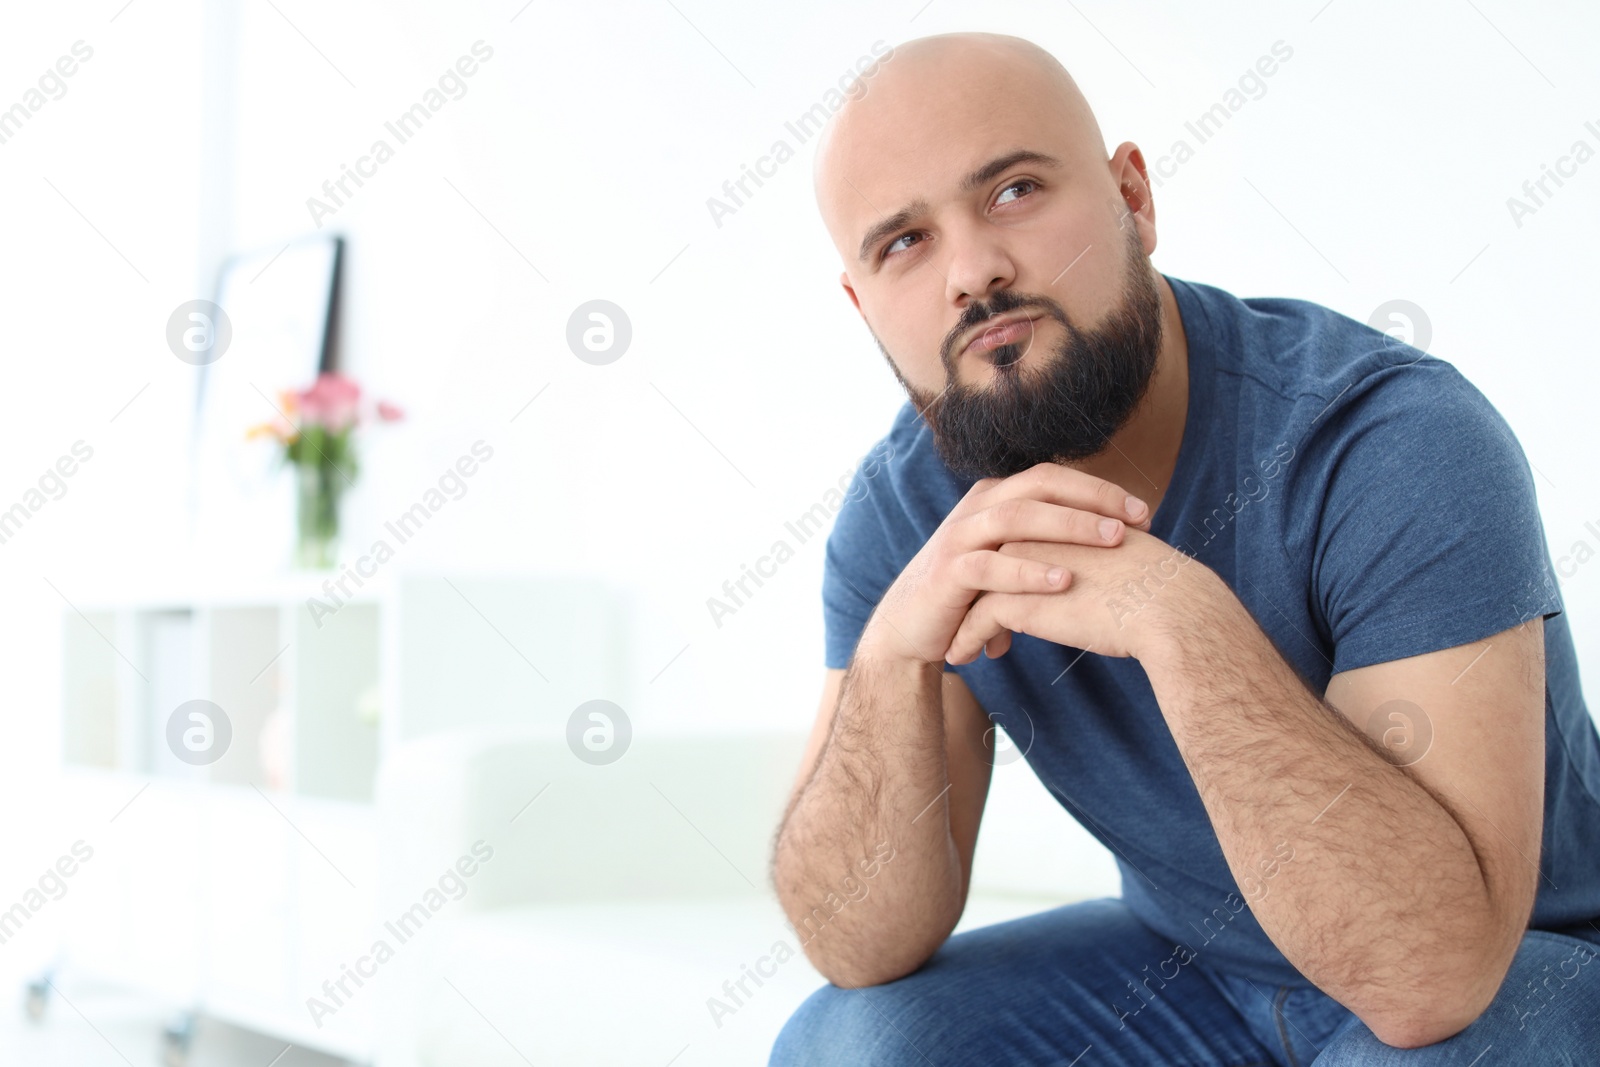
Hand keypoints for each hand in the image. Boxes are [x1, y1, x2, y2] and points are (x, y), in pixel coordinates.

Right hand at [855, 462, 1151, 667]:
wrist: (912, 626)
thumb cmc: (974, 593)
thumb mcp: (1011, 558)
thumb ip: (1048, 545)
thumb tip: (1114, 542)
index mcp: (996, 498)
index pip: (1053, 477)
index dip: (1099, 490)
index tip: (1144, 513)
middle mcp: (977, 508)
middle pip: (1040, 486)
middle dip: (1093, 500)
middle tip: (1136, 520)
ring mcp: (960, 537)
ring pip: (1017, 518)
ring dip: (1069, 527)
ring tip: (1111, 540)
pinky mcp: (948, 572)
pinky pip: (990, 566)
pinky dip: (1029, 572)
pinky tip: (1064, 582)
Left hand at [943, 527, 1219, 664]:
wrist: (1170, 608)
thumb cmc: (1159, 588)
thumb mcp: (1119, 558)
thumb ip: (1095, 558)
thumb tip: (1096, 576)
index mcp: (1058, 517)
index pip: (1014, 541)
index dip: (1005, 573)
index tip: (999, 598)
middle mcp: (1031, 531)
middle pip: (987, 562)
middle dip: (976, 595)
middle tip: (971, 622)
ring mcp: (1019, 563)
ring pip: (972, 591)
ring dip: (962, 620)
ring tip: (961, 647)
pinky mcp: (1014, 599)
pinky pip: (974, 620)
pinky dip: (965, 639)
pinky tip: (964, 657)